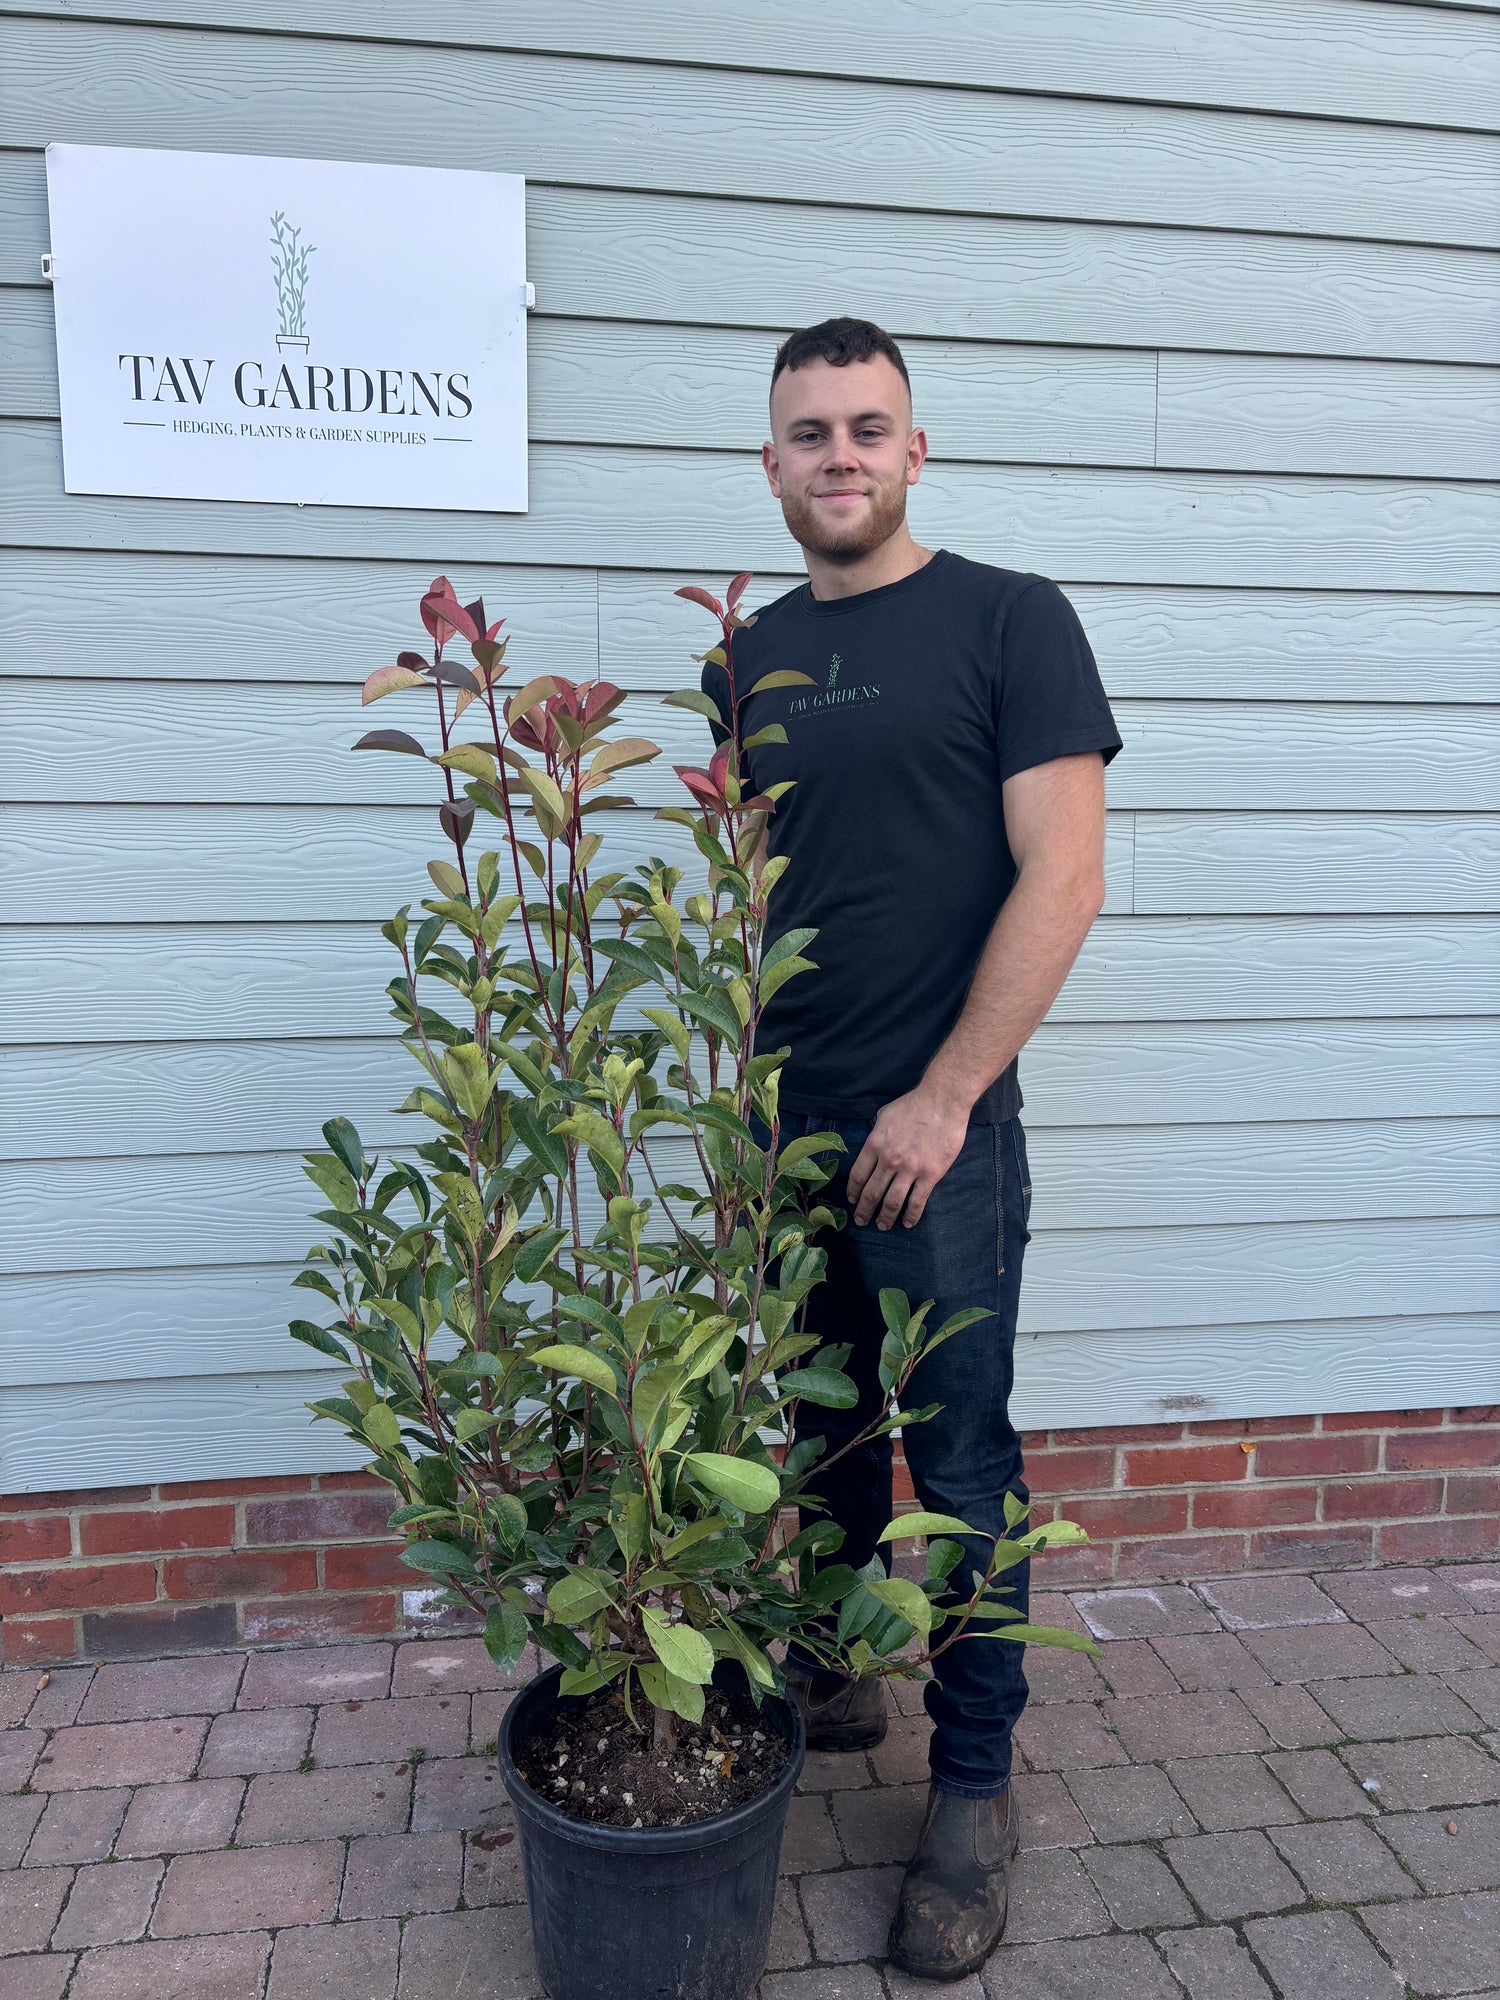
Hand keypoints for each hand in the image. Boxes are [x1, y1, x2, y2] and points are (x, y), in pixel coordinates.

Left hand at [847, 1089, 969, 1229]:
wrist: (942, 1103)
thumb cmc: (914, 1105)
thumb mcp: (885, 1115)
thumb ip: (876, 1132)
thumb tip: (873, 1140)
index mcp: (874, 1145)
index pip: (858, 1175)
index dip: (853, 1191)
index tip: (852, 1200)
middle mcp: (888, 1160)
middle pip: (871, 1192)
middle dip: (864, 1210)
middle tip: (861, 1220)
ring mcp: (909, 1170)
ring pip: (892, 1201)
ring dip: (885, 1217)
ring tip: (882, 1226)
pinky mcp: (930, 1175)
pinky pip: (917, 1201)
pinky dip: (911, 1215)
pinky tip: (907, 1223)